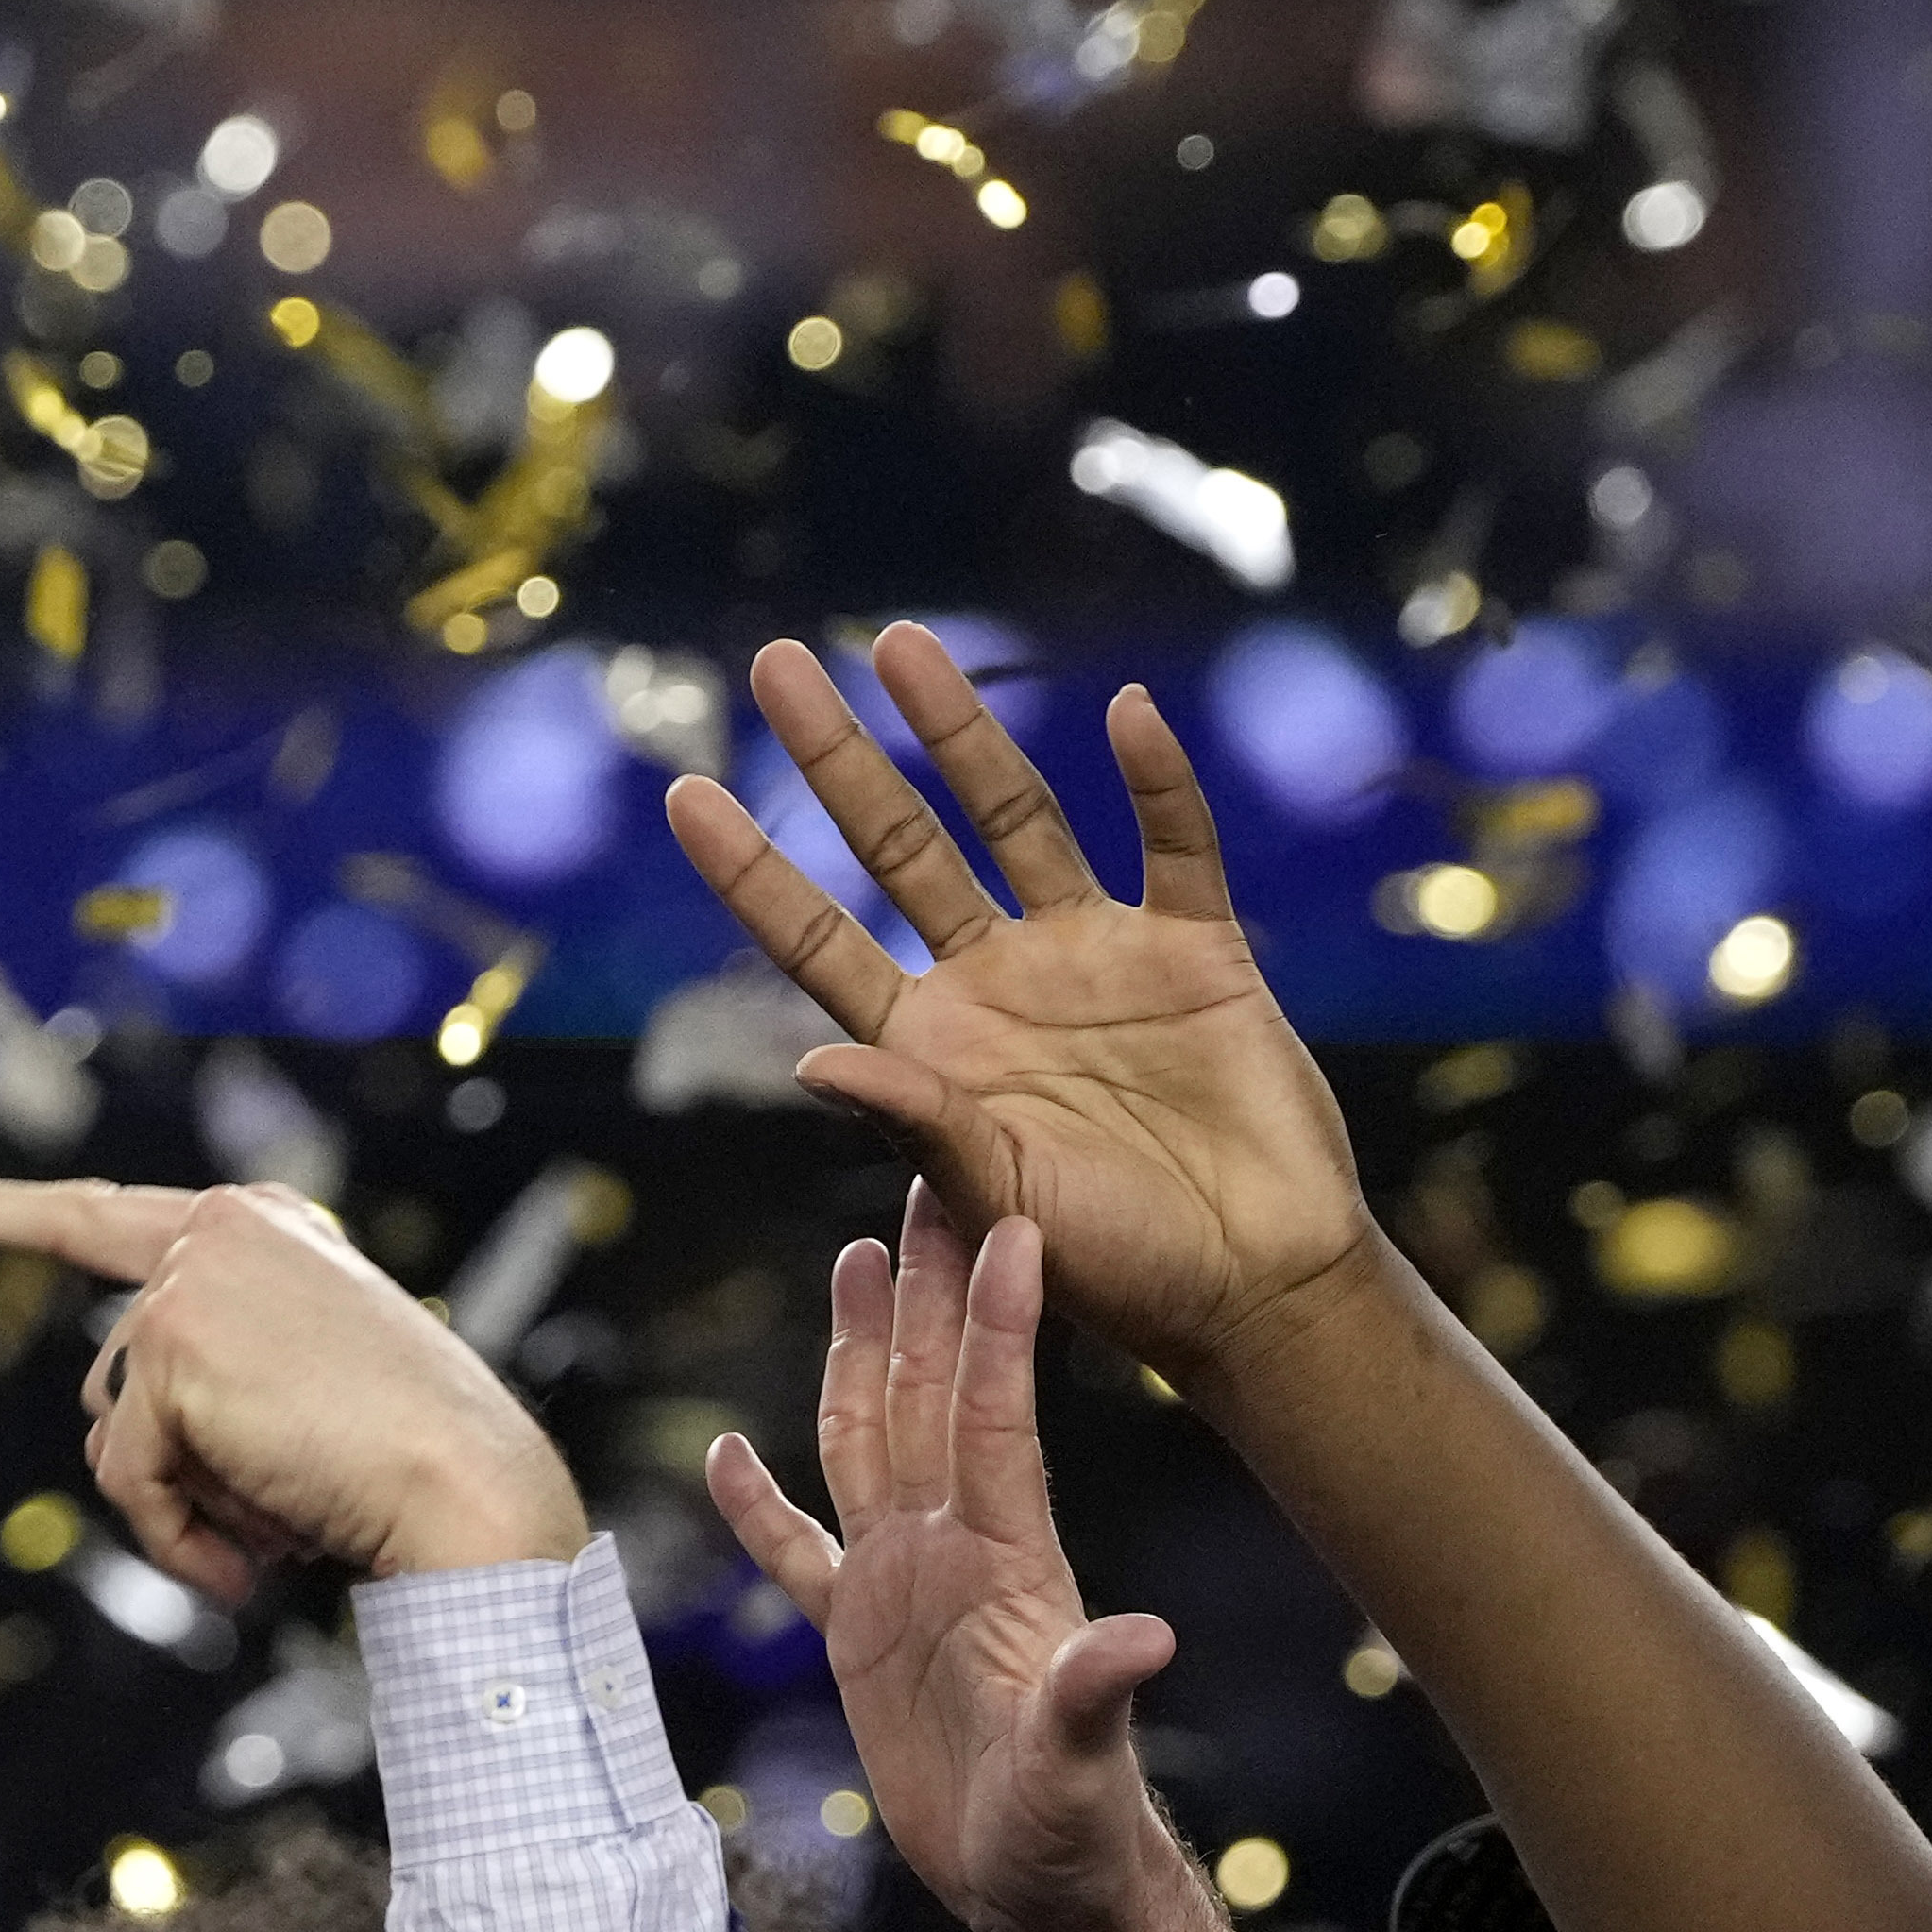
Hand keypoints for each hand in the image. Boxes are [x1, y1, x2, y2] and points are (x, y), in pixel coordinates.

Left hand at [0, 1166, 577, 1598]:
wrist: (471, 1488)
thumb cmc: (402, 1458)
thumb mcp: (301, 1388)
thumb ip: (205, 1373)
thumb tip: (102, 1425)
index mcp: (258, 1225)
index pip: (98, 1216)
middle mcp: (217, 1228)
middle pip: (111, 1376)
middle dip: (169, 1463)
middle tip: (288, 1488)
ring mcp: (188, 1280)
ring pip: (120, 1435)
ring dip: (193, 1501)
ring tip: (291, 1510)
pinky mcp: (172, 1347)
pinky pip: (128, 1479)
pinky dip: (180, 1534)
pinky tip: (254, 1554)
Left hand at [663, 629, 1375, 1385]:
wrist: (1249, 1287)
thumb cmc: (1113, 1270)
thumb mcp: (995, 1200)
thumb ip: (917, 1126)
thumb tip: (812, 1064)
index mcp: (928, 1047)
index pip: (815, 939)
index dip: (753, 870)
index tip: (682, 794)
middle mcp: (996, 982)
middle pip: (898, 845)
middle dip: (839, 756)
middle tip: (777, 662)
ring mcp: (1094, 955)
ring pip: (1016, 814)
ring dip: (963, 731)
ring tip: (902, 644)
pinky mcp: (1197, 948)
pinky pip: (1174, 842)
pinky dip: (1156, 779)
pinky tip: (1121, 714)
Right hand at [701, 1199, 1267, 1931]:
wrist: (1047, 1897)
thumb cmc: (1074, 1840)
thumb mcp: (1080, 1771)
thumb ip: (1094, 1697)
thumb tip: (1145, 1640)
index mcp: (1005, 1567)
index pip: (993, 1419)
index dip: (996, 1325)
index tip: (1005, 1219)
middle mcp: (953, 1553)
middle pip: (925, 1394)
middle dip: (927, 1289)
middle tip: (928, 1174)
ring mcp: (905, 1588)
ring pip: (869, 1442)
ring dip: (858, 1354)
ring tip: (854, 1256)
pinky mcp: (862, 1639)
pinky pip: (797, 1555)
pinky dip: (760, 1506)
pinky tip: (725, 1452)